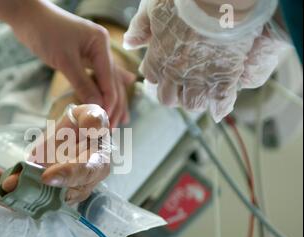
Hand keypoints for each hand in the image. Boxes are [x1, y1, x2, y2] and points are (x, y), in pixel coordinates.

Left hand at [0, 104, 110, 205]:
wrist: (71, 134)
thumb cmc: (84, 125)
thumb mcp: (91, 115)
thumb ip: (94, 120)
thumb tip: (91, 127)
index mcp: (96, 164)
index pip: (85, 173)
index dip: (67, 176)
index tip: (46, 177)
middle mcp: (77, 184)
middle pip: (56, 194)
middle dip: (30, 190)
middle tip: (8, 184)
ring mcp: (57, 191)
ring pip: (37, 199)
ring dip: (13, 196)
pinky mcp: (40, 192)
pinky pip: (25, 198)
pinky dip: (6, 197)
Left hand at [10, 0, 134, 127]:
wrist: (27, 16)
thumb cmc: (45, 32)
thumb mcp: (65, 60)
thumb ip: (83, 83)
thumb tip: (98, 107)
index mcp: (101, 44)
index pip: (110, 78)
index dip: (109, 102)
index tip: (106, 122)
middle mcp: (101, 48)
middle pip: (113, 82)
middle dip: (114, 106)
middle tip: (112, 129)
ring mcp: (93, 53)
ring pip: (107, 82)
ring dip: (112, 102)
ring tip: (121, 122)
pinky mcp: (83, 58)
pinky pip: (96, 78)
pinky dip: (102, 92)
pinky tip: (112, 102)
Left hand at [124, 0, 284, 121]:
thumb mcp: (152, 7)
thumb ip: (140, 27)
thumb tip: (129, 43)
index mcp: (158, 58)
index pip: (151, 78)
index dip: (156, 77)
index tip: (162, 74)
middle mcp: (176, 73)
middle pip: (168, 98)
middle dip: (172, 94)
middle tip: (181, 87)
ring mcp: (200, 78)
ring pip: (192, 104)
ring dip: (194, 100)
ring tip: (201, 93)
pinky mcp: (224, 77)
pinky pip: (221, 101)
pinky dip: (220, 107)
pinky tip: (219, 109)